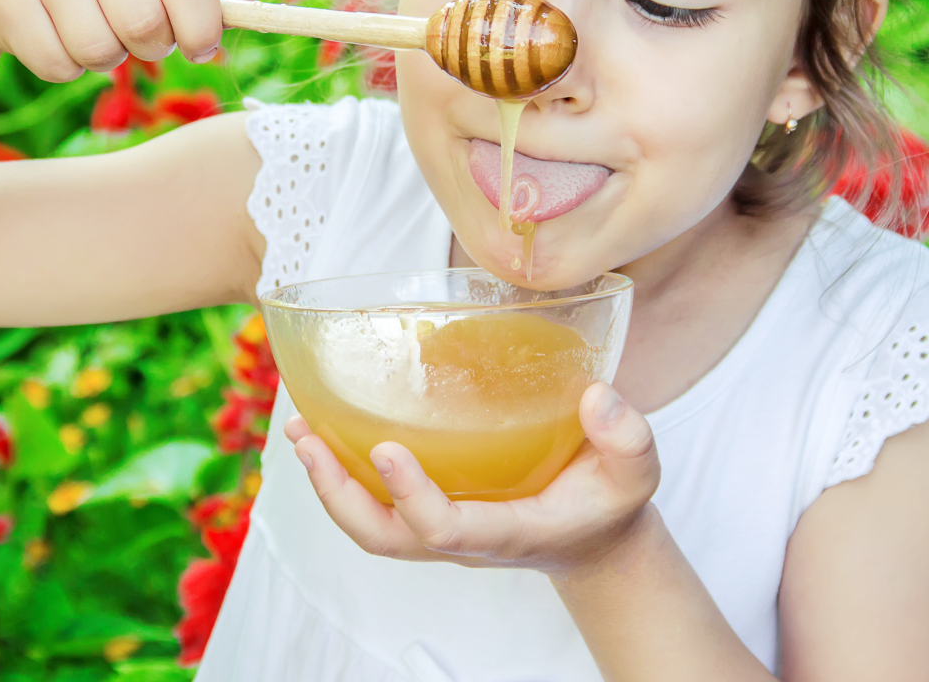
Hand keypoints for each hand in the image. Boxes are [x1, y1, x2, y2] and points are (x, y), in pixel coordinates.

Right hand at [0, 0, 253, 80]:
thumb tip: (253, 10)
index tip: (199, 47)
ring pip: (100, 51)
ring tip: (96, 33)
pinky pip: (57, 65)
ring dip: (107, 60)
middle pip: (146, 26)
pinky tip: (57, 37)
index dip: (202, 31)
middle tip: (139, 38)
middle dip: (152, 48)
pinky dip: (66, 68)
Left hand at [286, 382, 660, 573]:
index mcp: (507, 530)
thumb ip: (627, 437)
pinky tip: (329, 429)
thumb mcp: (635, 471)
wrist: (594, 535)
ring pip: (373, 526)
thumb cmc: (608, 501)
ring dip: (330, 482)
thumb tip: (597, 399)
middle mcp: (465, 535)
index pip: (445, 530)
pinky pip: (379, 504)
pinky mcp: (437, 509)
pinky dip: (346, 473)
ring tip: (299, 429)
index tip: (386, 447)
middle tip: (307, 439)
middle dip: (338, 494)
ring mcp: (445, 528)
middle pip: (384, 538)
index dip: (411, 495)